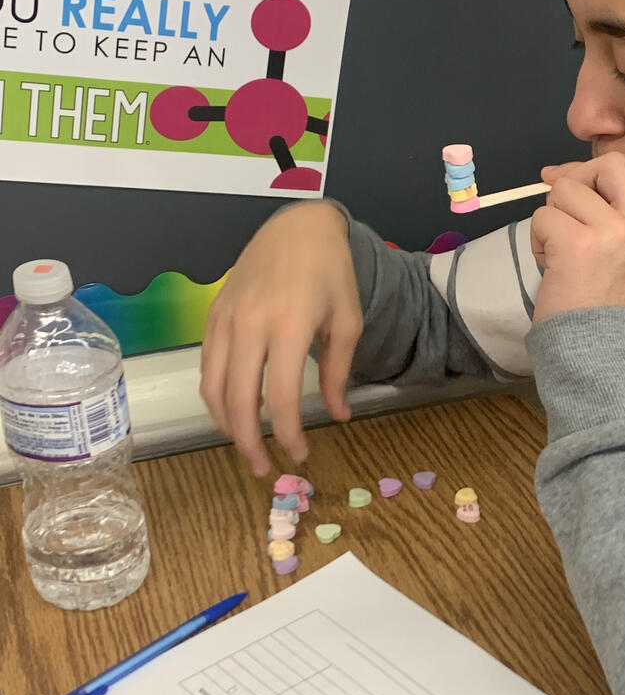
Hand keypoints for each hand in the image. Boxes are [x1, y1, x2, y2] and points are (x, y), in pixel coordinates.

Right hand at [200, 201, 362, 475]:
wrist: (297, 227)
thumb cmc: (330, 273)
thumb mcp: (347, 322)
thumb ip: (338, 372)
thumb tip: (338, 416)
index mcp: (288, 327)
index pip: (281, 398)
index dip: (289, 434)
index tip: (300, 455)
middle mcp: (249, 325)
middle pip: (237, 400)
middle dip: (249, 442)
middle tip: (264, 467)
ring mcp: (225, 319)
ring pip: (212, 387)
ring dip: (226, 424)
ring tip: (246, 445)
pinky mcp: (212, 315)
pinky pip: (206, 366)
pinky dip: (217, 396)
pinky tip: (234, 410)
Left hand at [530, 152, 624, 324]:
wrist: (595, 351)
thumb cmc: (603, 305)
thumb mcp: (620, 253)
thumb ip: (600, 210)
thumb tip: (553, 173)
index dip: (591, 180)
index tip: (571, 201)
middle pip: (607, 164)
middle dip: (576, 182)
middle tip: (565, 217)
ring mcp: (615, 232)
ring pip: (565, 191)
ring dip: (552, 221)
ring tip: (561, 256)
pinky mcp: (579, 243)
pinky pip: (543, 217)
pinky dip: (538, 241)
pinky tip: (552, 267)